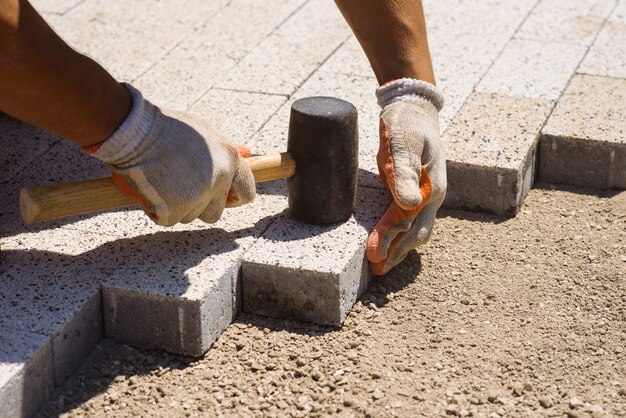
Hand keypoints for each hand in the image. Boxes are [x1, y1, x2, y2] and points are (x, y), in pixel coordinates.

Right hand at [86, 84, 254, 225]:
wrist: (134, 131)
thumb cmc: (168, 128)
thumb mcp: (205, 130)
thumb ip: (226, 148)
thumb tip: (249, 154)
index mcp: (230, 160)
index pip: (247, 193)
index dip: (232, 198)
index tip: (221, 197)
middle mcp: (219, 180)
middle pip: (215, 212)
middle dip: (199, 205)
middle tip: (180, 187)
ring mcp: (197, 197)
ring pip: (190, 216)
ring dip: (177, 206)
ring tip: (162, 180)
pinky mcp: (174, 209)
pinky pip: (168, 220)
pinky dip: (158, 210)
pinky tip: (151, 188)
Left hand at [366, 79, 445, 274]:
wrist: (414, 109)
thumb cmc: (407, 125)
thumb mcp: (403, 144)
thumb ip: (405, 173)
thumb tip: (410, 204)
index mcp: (431, 188)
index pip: (407, 221)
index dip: (388, 239)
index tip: (372, 255)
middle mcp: (431, 197)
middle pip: (416, 233)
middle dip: (397, 253)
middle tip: (377, 271)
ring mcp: (425, 196)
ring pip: (415, 229)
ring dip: (399, 248)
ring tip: (381, 264)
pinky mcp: (415, 192)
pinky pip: (409, 219)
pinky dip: (399, 234)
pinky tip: (387, 240)